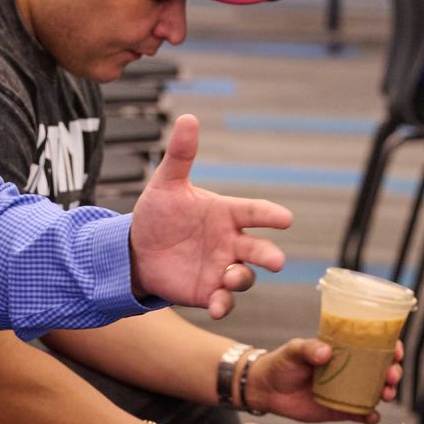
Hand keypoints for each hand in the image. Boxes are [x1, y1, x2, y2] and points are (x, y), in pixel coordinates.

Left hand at [129, 115, 291, 317]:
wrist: (137, 249)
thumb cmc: (159, 213)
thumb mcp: (166, 184)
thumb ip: (180, 155)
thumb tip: (188, 118)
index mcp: (226, 213)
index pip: (254, 211)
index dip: (270, 214)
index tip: (285, 218)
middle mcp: (230, 242)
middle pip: (259, 248)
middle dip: (269, 254)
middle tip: (276, 260)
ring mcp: (222, 268)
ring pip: (244, 276)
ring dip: (242, 278)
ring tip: (229, 277)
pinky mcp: (208, 291)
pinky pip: (224, 300)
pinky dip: (224, 304)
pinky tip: (216, 306)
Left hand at [243, 338, 403, 423]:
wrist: (267, 390)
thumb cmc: (281, 363)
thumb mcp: (293, 350)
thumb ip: (308, 349)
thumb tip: (325, 351)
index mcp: (342, 349)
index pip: (373, 344)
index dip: (389, 346)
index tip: (395, 350)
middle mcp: (350, 369)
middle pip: (381, 368)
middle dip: (393, 371)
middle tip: (391, 376)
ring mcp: (347, 390)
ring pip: (377, 391)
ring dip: (387, 392)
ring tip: (386, 394)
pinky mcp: (341, 410)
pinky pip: (362, 413)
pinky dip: (371, 415)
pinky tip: (372, 415)